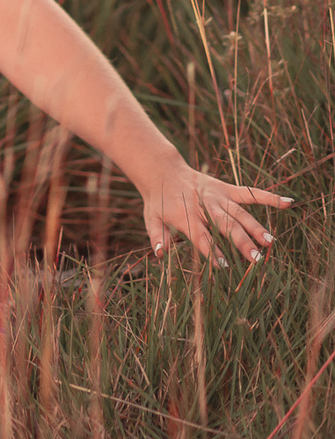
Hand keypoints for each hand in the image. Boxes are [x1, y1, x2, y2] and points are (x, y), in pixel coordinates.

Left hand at [141, 156, 293, 266]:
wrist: (163, 171)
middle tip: (256, 259)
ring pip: (240, 212)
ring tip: (270, 242)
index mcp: (186, 215)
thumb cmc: (158, 201)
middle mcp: (205, 205)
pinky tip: (288, 203)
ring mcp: (218, 196)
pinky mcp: (227, 189)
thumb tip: (161, 254)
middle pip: (225, 225)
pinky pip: (250, 193)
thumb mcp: (151, 219)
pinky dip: (269, 197)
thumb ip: (157, 236)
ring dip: (255, 227)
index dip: (212, 251)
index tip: (224, 267)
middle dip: (240, 242)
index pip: (201, 236)